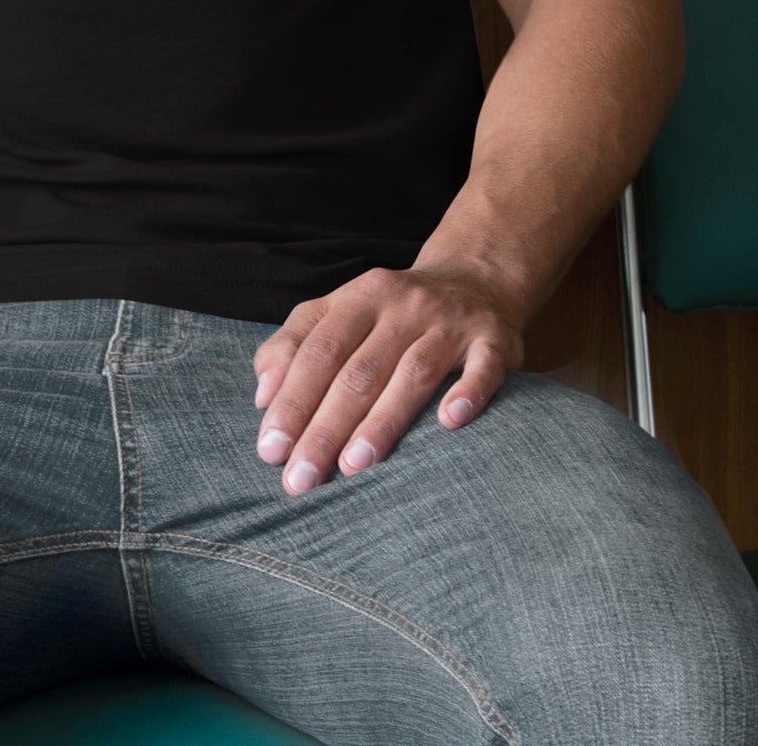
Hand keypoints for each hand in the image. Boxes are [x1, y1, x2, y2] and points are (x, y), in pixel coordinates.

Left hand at [250, 264, 524, 492]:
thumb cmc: (391, 312)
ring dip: (382, 421)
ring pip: (413, 373)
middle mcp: (403, 306)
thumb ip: (294, 345)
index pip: (318, 350)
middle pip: (358, 369)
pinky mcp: (495, 340)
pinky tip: (449, 423)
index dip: (292, 399)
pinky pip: (483, 367)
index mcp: (359, 297)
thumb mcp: (339, 312)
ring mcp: (451, 322)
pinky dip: (468, 393)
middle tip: (301, 478)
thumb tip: (262, 397)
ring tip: (353, 466)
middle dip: (325, 426)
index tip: (271, 449)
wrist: (474, 280)